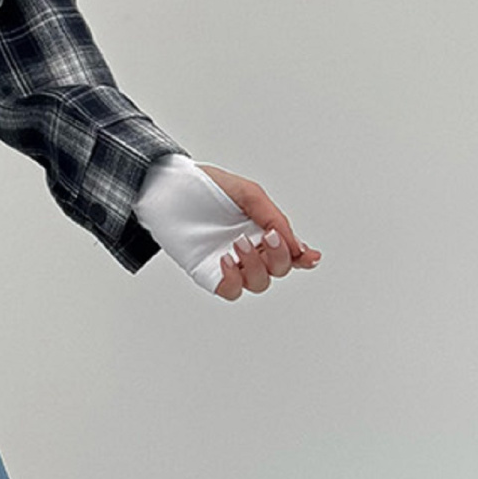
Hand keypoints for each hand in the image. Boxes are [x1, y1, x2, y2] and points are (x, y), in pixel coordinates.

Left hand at [197, 165, 321, 297]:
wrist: (169, 189)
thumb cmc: (207, 187)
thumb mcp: (247, 193)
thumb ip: (272, 216)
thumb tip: (295, 243)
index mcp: (264, 229)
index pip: (291, 250)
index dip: (304, 258)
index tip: (308, 257)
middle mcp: (251, 249)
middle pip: (280, 269)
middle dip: (280, 257)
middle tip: (267, 237)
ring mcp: (231, 263)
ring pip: (259, 283)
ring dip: (256, 266)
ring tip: (239, 243)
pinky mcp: (210, 274)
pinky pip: (231, 291)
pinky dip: (234, 280)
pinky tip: (225, 260)